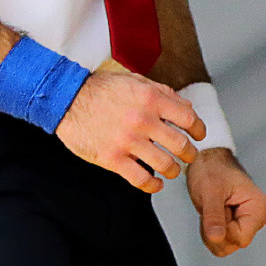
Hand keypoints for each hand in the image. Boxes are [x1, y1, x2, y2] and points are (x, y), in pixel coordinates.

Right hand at [55, 68, 200, 191]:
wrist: (66, 98)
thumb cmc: (101, 89)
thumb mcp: (135, 81)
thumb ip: (162, 93)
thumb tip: (186, 108)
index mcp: (151, 99)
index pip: (188, 118)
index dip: (198, 130)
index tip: (198, 136)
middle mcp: (142, 120)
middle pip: (180, 145)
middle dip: (190, 154)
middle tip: (188, 156)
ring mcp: (127, 141)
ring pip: (165, 164)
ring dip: (174, 170)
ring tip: (172, 169)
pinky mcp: (112, 158)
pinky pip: (140, 179)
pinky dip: (153, 185)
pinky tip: (156, 183)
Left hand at [186, 147, 265, 256]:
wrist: (207, 161)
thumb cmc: (212, 169)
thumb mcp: (210, 192)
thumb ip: (214, 216)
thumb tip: (217, 238)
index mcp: (258, 207)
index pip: (241, 238)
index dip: (223, 230)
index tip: (217, 209)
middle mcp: (257, 217)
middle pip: (235, 243)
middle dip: (217, 230)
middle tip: (212, 207)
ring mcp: (248, 222)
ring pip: (228, 245)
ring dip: (212, 231)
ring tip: (211, 209)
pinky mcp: (238, 224)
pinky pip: (223, 241)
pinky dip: (212, 231)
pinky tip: (211, 214)